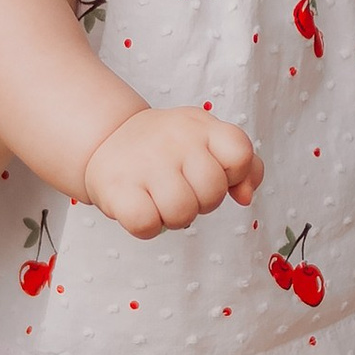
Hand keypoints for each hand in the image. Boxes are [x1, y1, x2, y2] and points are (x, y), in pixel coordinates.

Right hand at [80, 104, 261, 238]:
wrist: (109, 138)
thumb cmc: (169, 149)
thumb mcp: (209, 143)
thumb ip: (243, 167)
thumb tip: (245, 196)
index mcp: (202, 127)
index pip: (240, 154)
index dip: (234, 175)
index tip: (215, 173)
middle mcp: (175, 139)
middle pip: (212, 193)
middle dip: (203, 202)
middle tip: (184, 190)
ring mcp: (146, 162)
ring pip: (182, 213)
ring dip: (175, 218)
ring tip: (162, 201)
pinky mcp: (118, 187)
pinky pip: (147, 225)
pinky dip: (148, 227)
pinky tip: (143, 209)